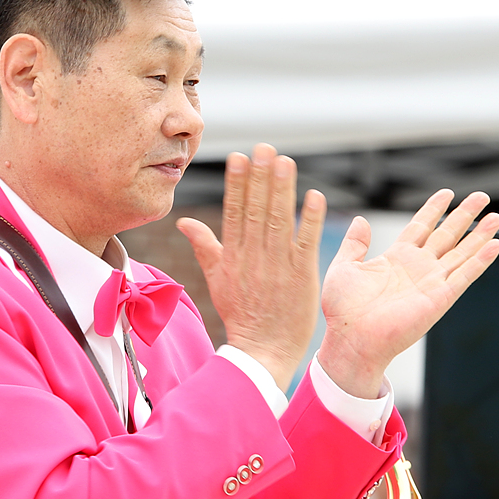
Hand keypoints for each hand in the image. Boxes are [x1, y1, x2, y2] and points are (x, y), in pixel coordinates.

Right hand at [177, 144, 326, 390]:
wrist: (262, 350)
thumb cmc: (240, 314)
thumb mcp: (216, 279)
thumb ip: (204, 246)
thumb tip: (184, 221)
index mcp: (233, 255)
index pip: (234, 212)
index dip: (237, 184)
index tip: (239, 157)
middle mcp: (254, 256)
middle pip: (257, 210)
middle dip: (260, 177)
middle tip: (264, 148)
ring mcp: (278, 265)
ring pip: (280, 220)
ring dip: (283, 190)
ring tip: (285, 161)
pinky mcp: (301, 275)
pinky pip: (306, 241)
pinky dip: (310, 219)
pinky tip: (314, 195)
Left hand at [319, 190, 498, 397]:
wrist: (350, 339)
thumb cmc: (342, 310)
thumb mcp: (344, 267)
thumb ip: (354, 243)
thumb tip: (360, 220)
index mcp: (396, 258)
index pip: (421, 227)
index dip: (434, 209)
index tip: (447, 193)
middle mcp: (417, 268)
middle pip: (447, 235)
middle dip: (464, 215)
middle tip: (482, 197)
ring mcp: (431, 282)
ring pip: (462, 253)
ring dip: (480, 236)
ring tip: (496, 217)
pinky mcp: (439, 299)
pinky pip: (464, 276)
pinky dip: (480, 261)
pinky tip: (495, 245)